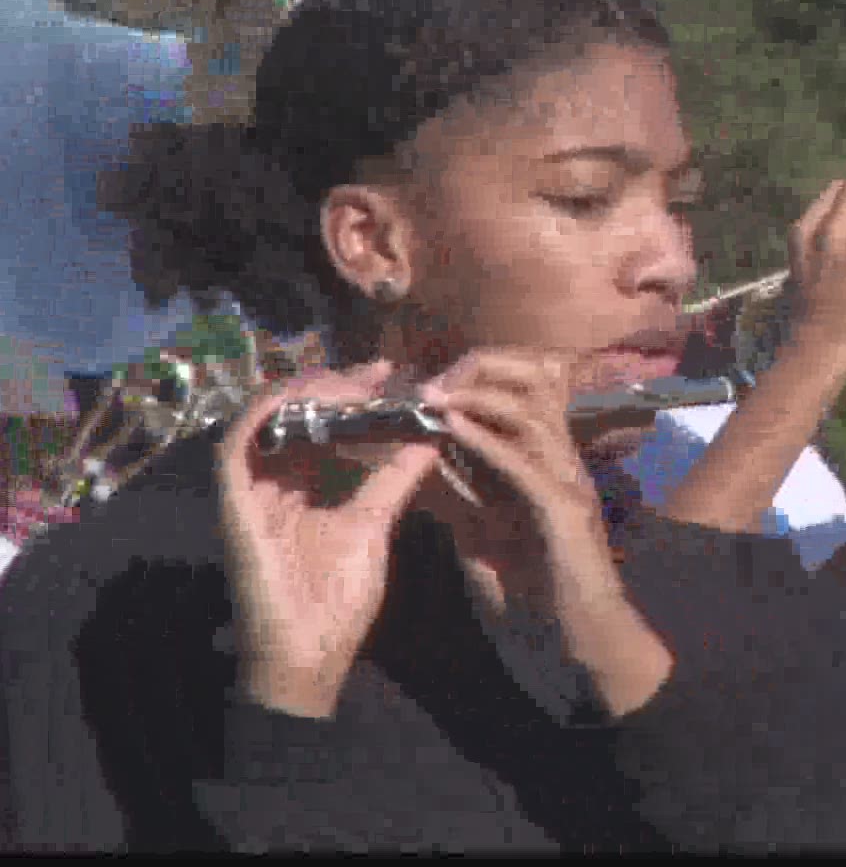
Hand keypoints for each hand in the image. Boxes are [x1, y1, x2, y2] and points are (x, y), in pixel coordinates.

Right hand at [220, 360, 441, 717]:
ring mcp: (249, 493)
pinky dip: (266, 416)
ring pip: (264, 421)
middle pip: (294, 415)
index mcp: (303, 488)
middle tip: (379, 369)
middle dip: (335, 385)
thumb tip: (432, 435)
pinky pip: (236, 447)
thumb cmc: (338, 600)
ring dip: (306, 393)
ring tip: (353, 381)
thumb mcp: (374, 523)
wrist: (309, 656)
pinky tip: (305, 397)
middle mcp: (272, 483)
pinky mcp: (232, 506)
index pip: (323, 425)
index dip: (353, 395)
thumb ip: (396, 479)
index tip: (393, 374)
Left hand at [415, 347, 619, 613]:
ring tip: (436, 396)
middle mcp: (561, 461)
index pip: (524, 393)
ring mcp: (567, 481)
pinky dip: (486, 440)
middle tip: (432, 381)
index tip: (429, 384)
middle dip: (481, 370)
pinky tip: (453, 427)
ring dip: (479, 398)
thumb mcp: (486, 537)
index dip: (480, 376)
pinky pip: (524, 462)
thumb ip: (462, 501)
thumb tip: (425, 471)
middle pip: (537, 383)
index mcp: (546, 463)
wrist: (577, 638)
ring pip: (533, 412)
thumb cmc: (536, 594)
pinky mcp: (564, 509)